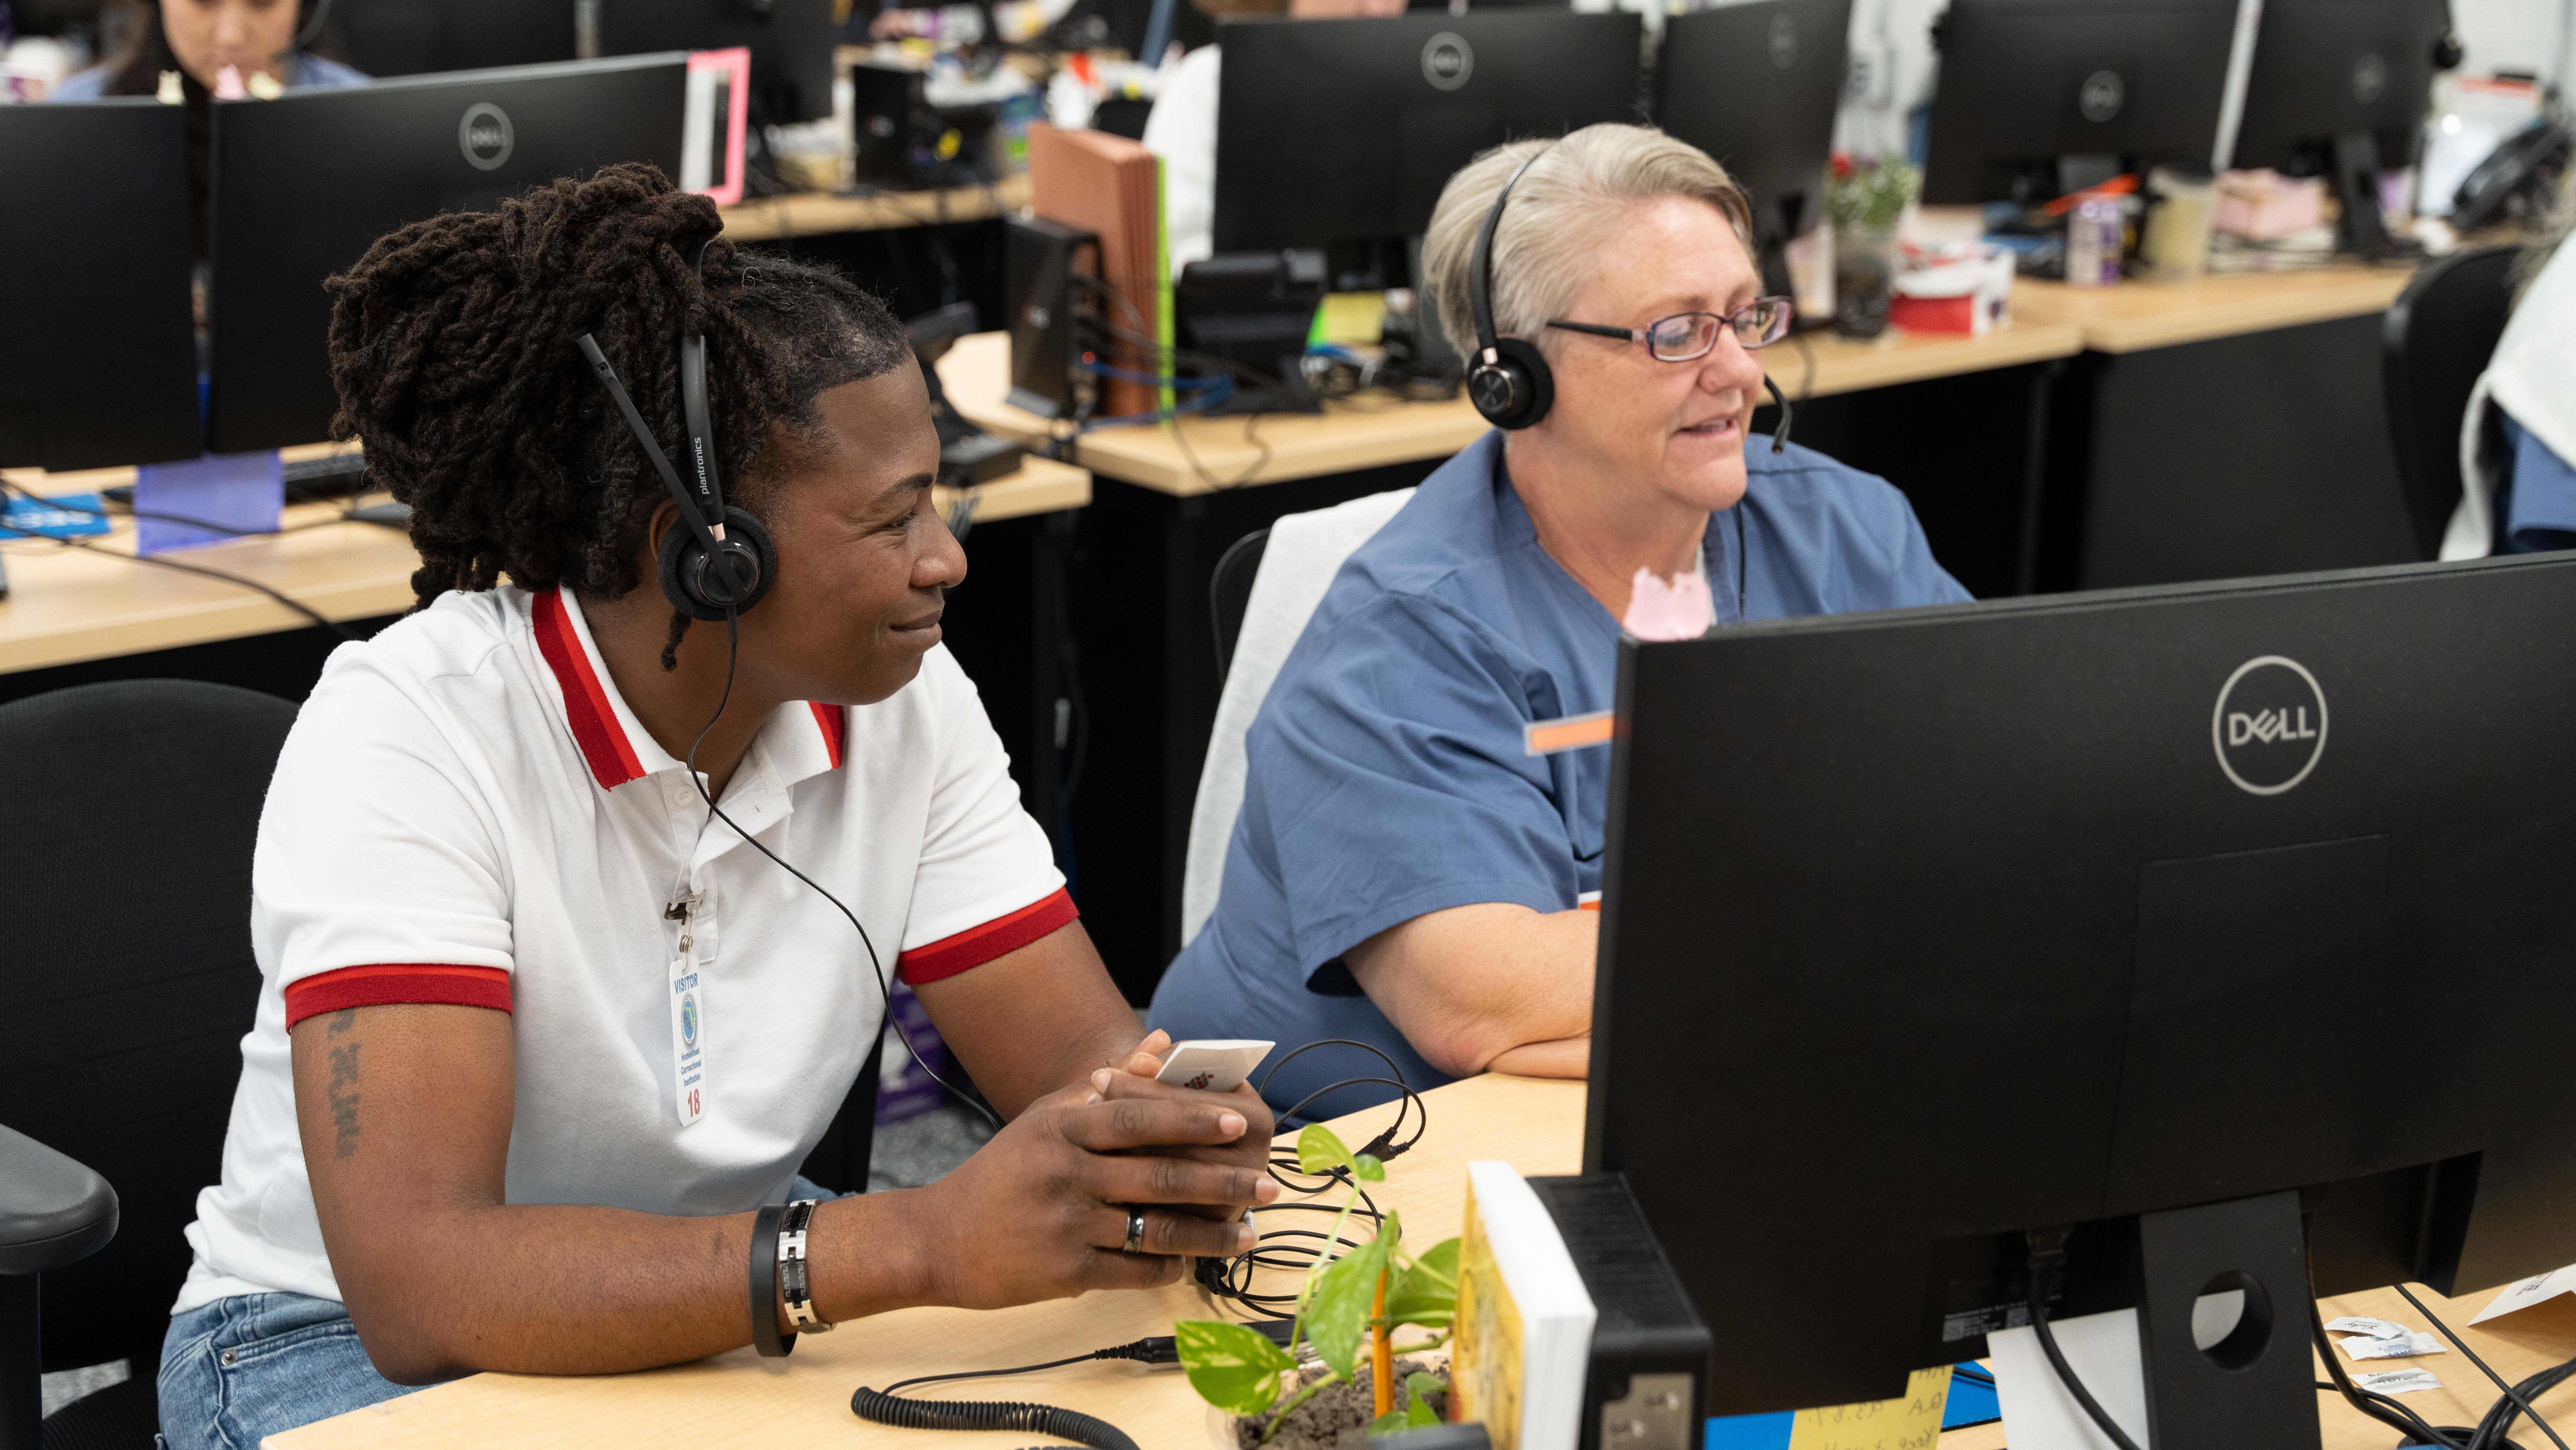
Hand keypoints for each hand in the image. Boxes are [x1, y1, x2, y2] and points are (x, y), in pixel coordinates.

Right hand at [902, 1078, 1279, 1309]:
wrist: (940, 1237)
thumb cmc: (1005, 1171)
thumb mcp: (1048, 1116)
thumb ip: (1110, 1082)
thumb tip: (1165, 1043)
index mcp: (1064, 1128)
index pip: (1139, 1118)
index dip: (1191, 1118)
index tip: (1237, 1122)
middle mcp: (1067, 1173)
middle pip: (1160, 1174)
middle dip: (1223, 1182)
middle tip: (1269, 1184)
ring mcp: (1067, 1224)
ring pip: (1156, 1228)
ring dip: (1211, 1233)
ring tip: (1249, 1232)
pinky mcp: (1065, 1272)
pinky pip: (1133, 1270)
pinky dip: (1169, 1267)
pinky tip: (1196, 1262)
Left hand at [1100, 1033, 1278, 1221]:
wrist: (1200, 1168)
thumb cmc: (1187, 1114)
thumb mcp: (1182, 1088)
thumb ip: (1164, 1070)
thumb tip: (1144, 1055)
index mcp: (1254, 1119)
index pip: (1194, 1103)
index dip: (1144, 1089)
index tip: (1099, 1076)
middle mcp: (1251, 1163)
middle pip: (1182, 1146)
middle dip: (1130, 1128)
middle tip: (1083, 1110)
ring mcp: (1232, 1203)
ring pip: (1169, 1185)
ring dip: (1124, 1162)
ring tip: (1083, 1141)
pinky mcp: (1207, 1231)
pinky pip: (1164, 1217)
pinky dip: (1129, 1197)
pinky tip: (1096, 1178)